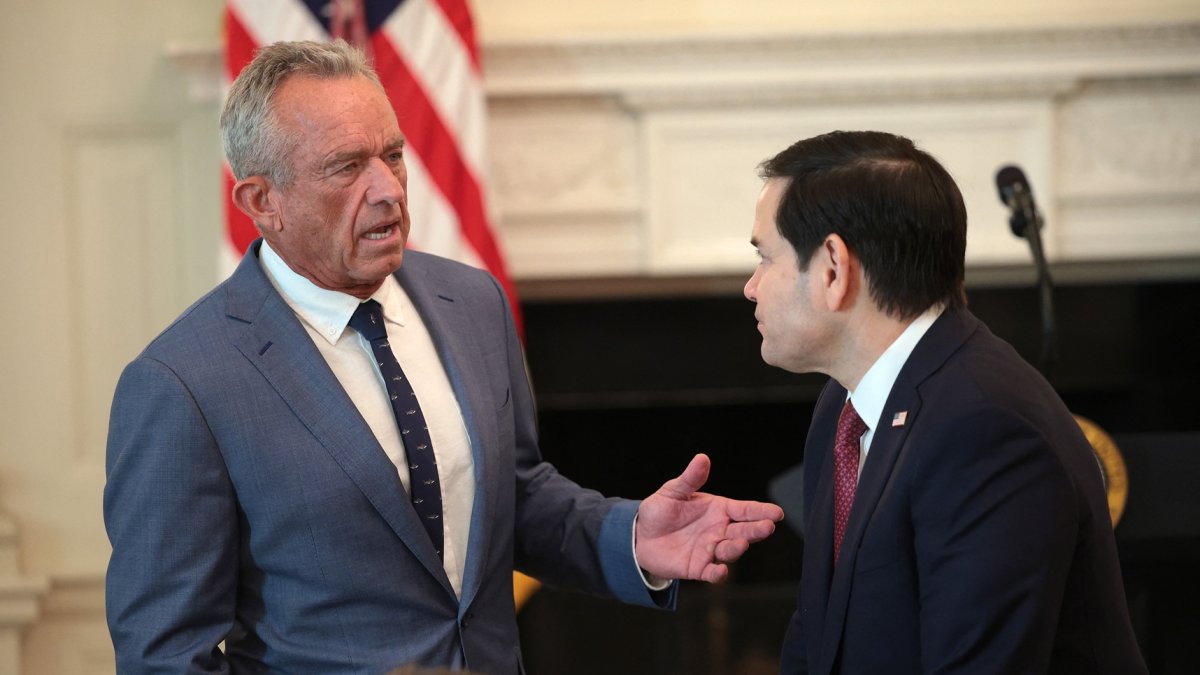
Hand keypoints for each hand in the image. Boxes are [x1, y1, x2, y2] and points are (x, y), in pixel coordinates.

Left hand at [635, 453, 784, 582]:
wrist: (641, 536)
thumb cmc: (661, 511)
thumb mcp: (673, 491)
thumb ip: (690, 479)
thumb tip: (702, 458)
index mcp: (719, 510)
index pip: (745, 510)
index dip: (761, 511)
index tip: (777, 513)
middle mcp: (719, 530)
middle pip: (744, 531)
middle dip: (757, 529)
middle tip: (768, 527)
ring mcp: (711, 550)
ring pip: (730, 550)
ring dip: (737, 548)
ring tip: (741, 543)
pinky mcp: (698, 568)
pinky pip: (712, 572)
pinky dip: (718, 573)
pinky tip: (721, 570)